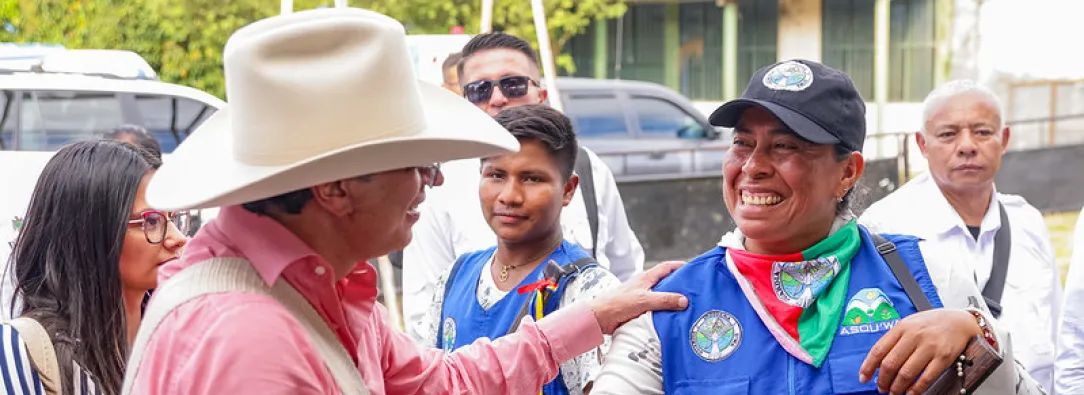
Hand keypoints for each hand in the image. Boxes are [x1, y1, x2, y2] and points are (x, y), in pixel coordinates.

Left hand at [589, 261, 688, 333]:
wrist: (600, 318)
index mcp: (645, 278)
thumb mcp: (644, 300)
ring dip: (671, 300)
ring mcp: (641, 298)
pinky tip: (671, 319)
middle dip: (678, 285)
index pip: (665, 267)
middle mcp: (644, 286)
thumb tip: (684, 300)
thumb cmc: (618, 304)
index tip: (691, 268)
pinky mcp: (638, 310)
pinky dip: (664, 312)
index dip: (678, 266)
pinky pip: (655, 309)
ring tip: (687, 307)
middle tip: (694, 290)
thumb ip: (664, 299)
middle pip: (665, 282)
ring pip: (660, 296)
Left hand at [859, 309, 982, 394]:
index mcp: (902, 327)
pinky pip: (926, 378)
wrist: (959, 320)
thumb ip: (894, 340)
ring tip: (894, 393)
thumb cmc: (931, 323)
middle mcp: (914, 336)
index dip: (868, 367)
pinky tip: (910, 394)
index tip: (863, 378)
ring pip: (906, 373)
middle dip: (883, 380)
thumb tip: (877, 362)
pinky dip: (915, 390)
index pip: (878, 350)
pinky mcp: (943, 357)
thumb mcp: (909, 324)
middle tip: (881, 388)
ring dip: (897, 387)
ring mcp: (929, 347)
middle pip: (891, 364)